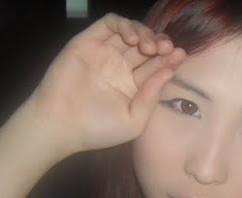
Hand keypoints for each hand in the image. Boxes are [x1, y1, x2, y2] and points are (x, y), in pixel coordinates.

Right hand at [28, 13, 185, 160]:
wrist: (61, 125)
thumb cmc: (98, 130)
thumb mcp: (134, 120)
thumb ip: (151, 97)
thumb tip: (169, 72)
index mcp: (133, 87)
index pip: (156, 67)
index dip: (169, 60)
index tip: (179, 56)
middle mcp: (120, 68)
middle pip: (147, 47)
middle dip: (161, 44)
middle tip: (167, 49)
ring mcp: (105, 54)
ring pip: (131, 32)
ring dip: (145, 33)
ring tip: (150, 47)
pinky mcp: (88, 42)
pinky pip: (110, 24)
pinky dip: (124, 25)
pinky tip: (132, 39)